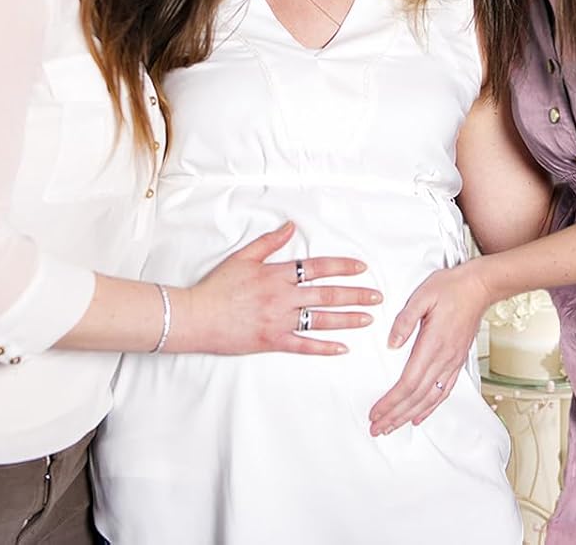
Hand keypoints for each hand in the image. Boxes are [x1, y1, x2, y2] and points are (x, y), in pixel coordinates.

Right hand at [175, 222, 381, 357]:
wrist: (197, 316)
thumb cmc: (218, 286)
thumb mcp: (243, 257)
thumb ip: (269, 243)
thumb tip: (291, 226)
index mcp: (276, 274)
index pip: (316, 267)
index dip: (341, 267)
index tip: (361, 268)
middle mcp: (281, 297)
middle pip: (326, 294)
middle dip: (355, 295)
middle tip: (377, 296)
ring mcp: (278, 321)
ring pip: (320, 320)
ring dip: (347, 319)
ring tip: (368, 319)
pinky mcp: (272, 341)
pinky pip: (304, 346)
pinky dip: (324, 347)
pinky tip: (342, 348)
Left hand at [368, 262, 492, 435]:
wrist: (479, 287)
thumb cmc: (451, 287)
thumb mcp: (422, 295)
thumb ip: (405, 320)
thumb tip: (391, 343)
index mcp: (432, 343)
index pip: (408, 382)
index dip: (391, 402)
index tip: (376, 412)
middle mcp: (444, 358)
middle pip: (416, 397)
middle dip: (395, 415)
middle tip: (377, 428)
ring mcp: (452, 362)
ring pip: (429, 398)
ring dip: (409, 416)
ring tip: (392, 426)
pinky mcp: (457, 361)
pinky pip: (443, 391)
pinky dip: (430, 408)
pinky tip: (419, 416)